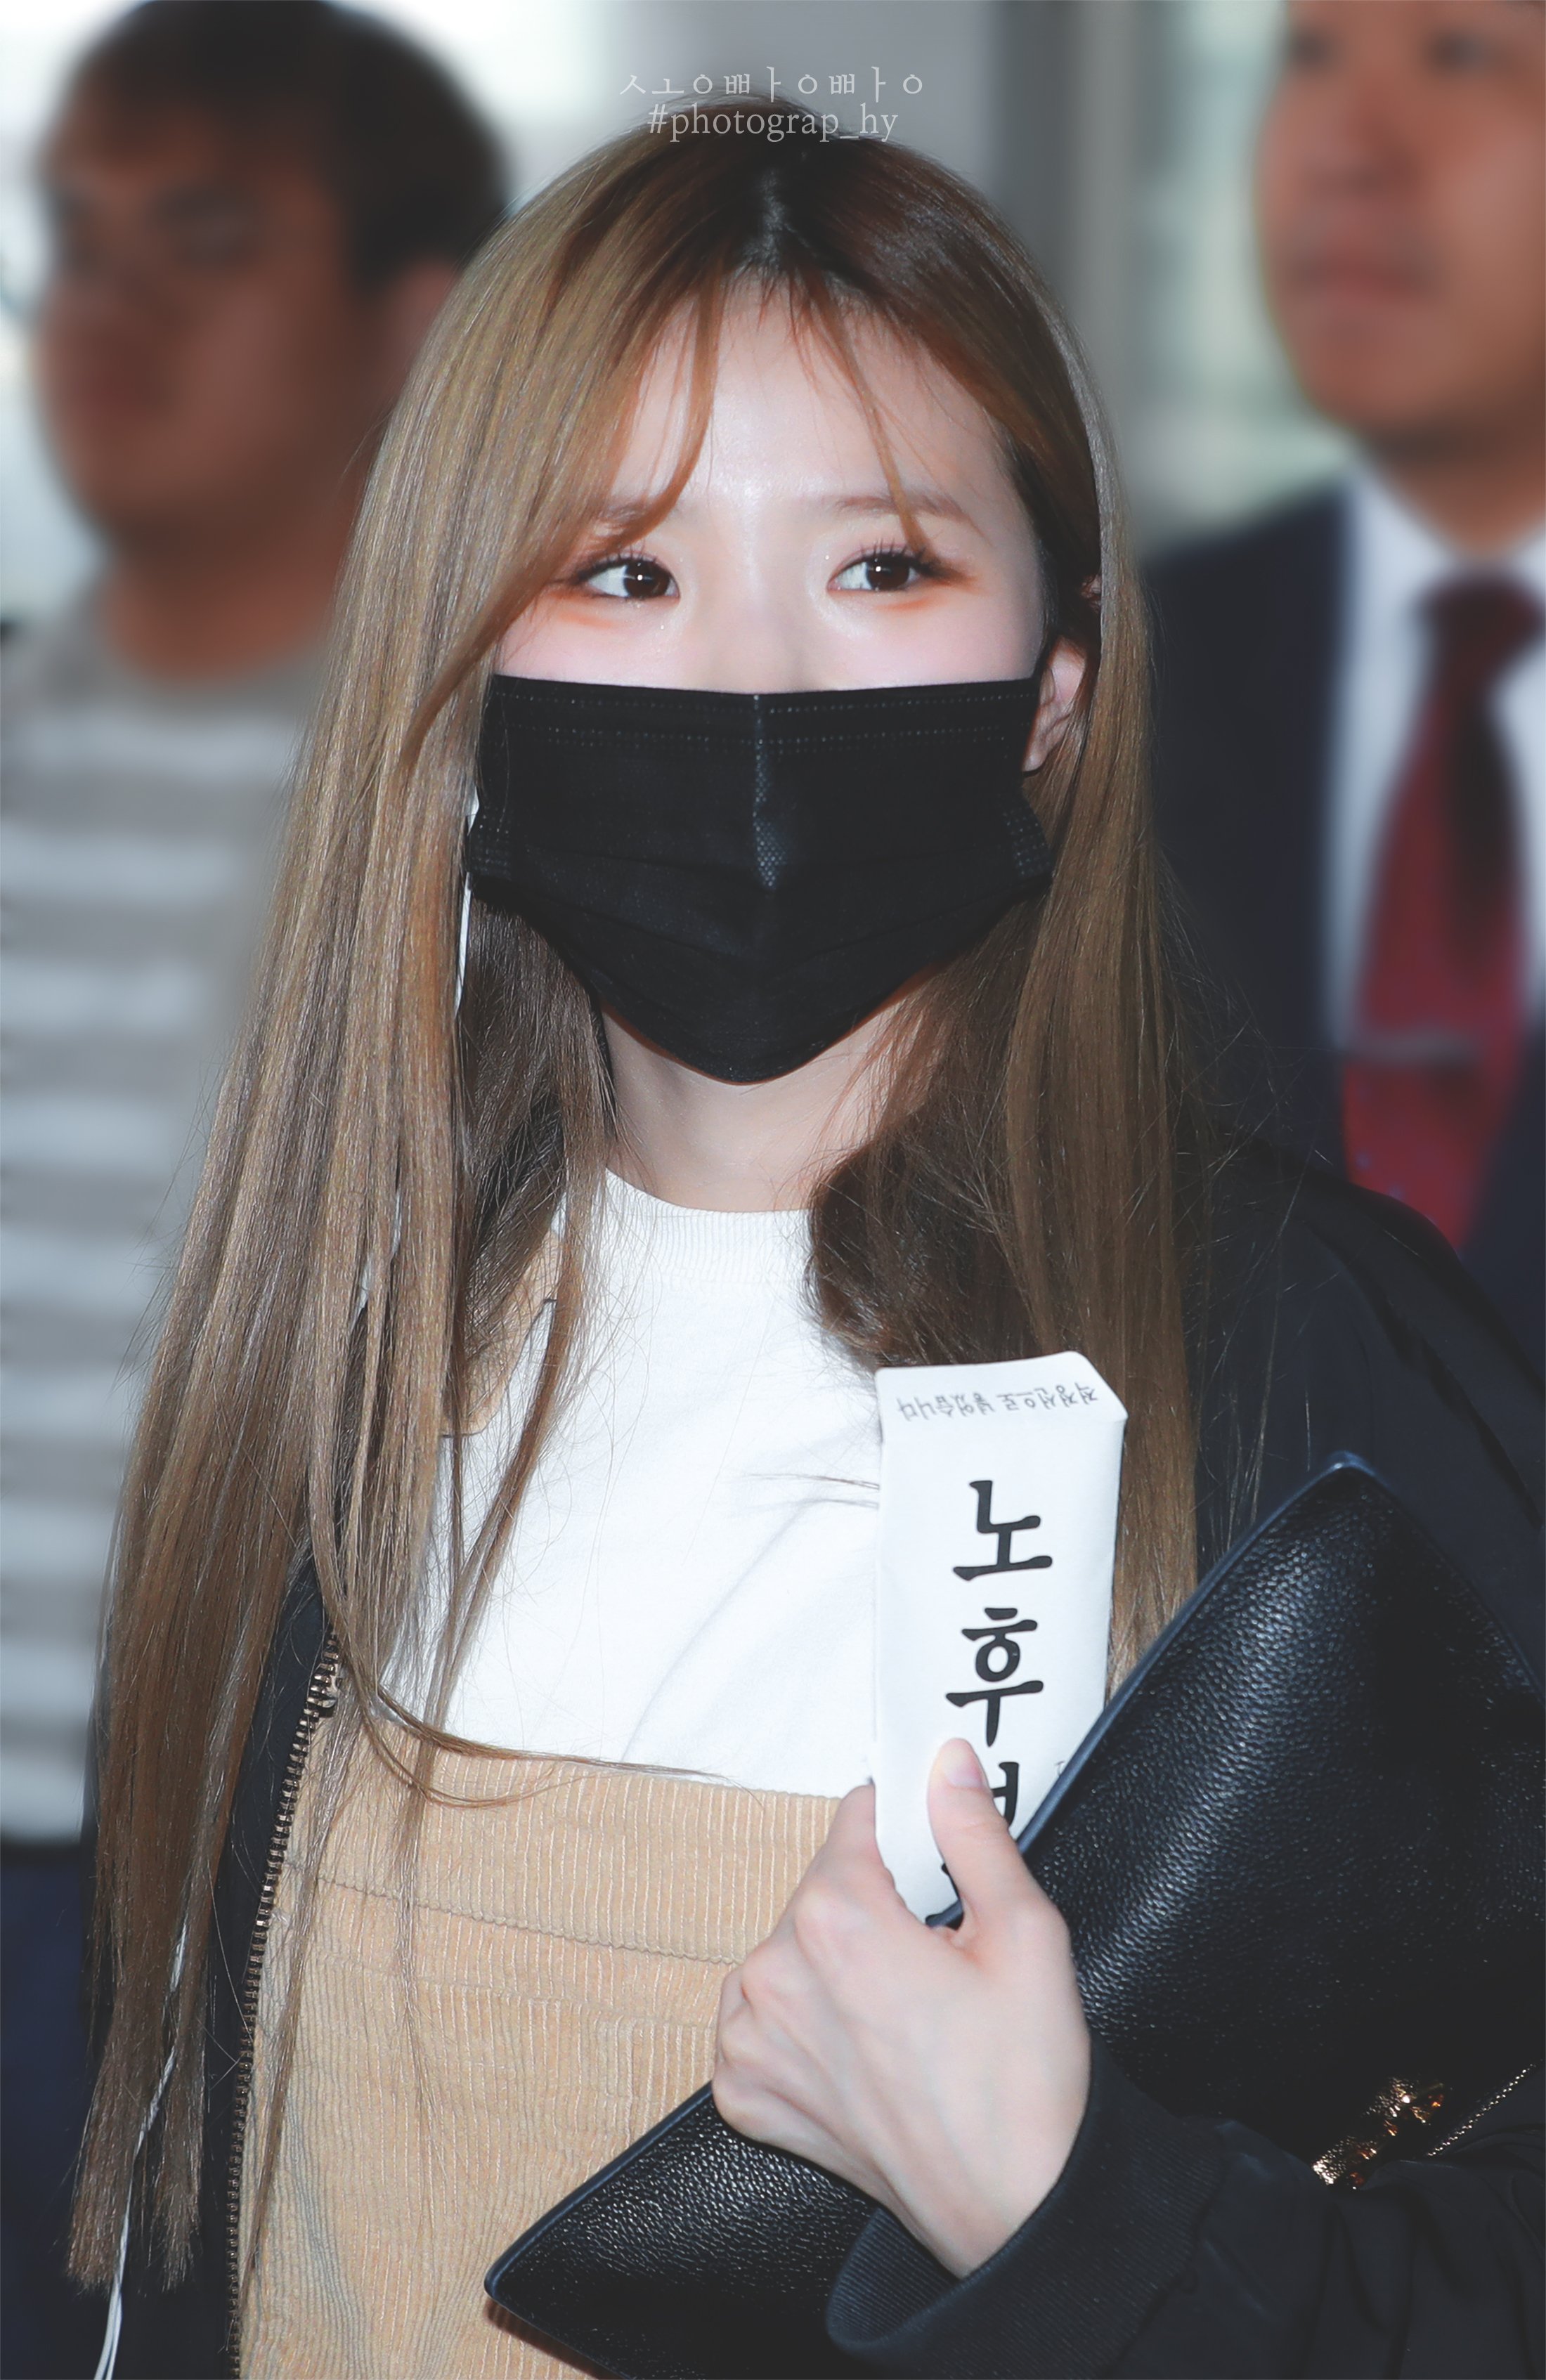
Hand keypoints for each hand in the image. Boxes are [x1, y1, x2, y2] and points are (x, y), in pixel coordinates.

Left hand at [712, 1739, 1089, 2276]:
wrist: (1015, 2207)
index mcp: (836, 1921)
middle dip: (878, 1904)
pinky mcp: (746, 2091)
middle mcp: (775, 1972)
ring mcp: (752, 2038)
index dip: (907, 1830)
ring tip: (906, 2010)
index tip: (936, 1857)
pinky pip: (764, 2019)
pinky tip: (864, 2047)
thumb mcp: (1024, 1933)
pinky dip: (806, 2023)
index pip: (856, 1820)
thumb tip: (943, 1763)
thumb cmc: (1026, 2084)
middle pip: (824, 1888)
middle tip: (941, 1957)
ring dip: (837, 1962)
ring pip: (793, 1950)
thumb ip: (974, 1832)